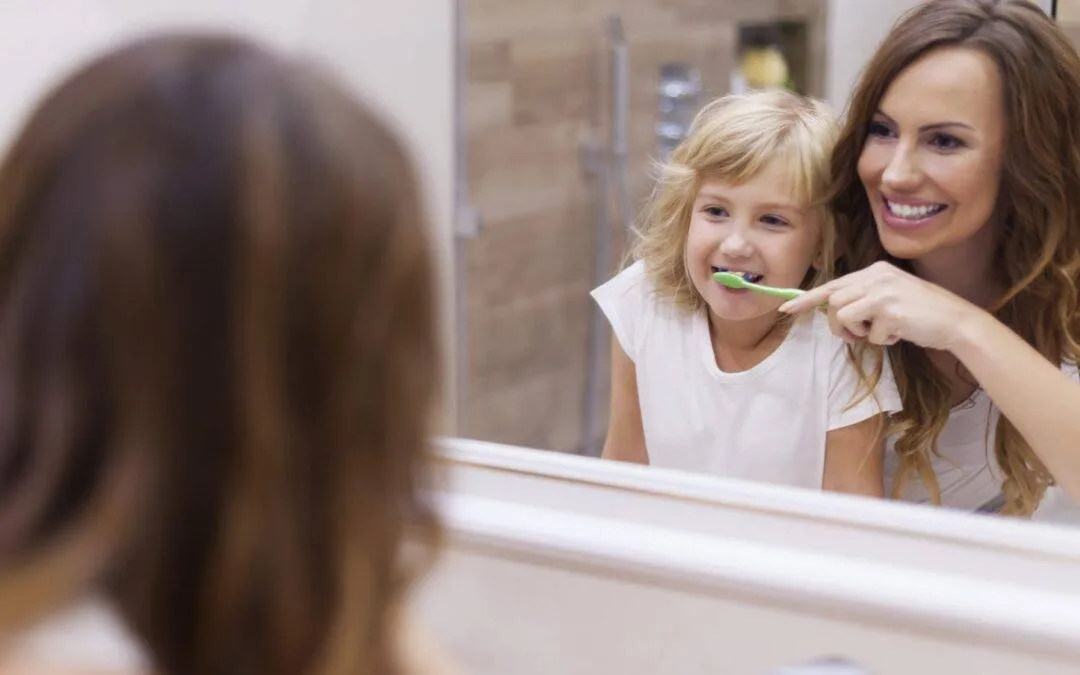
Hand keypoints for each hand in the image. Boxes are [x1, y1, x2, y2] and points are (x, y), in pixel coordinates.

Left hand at [777, 261, 985, 350]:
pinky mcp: (890, 310)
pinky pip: (869, 334)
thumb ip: (864, 299)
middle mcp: (877, 276)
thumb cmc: (921, 314)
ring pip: (843, 316)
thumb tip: (833, 311)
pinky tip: (901, 333)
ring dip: (856, 332)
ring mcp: (883, 291)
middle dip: (836, 325)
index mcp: (876, 271)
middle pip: (833, 302)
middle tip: (853, 335)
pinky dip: (882, 340)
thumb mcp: (890, 297)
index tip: (786, 309)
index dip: (808, 299)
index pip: (833, 284)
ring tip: (879, 333)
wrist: (957, 321)